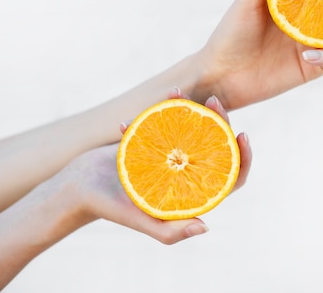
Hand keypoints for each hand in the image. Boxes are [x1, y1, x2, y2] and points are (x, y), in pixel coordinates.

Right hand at [58, 94, 251, 244]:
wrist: (79, 186)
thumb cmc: (109, 208)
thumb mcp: (141, 220)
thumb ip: (170, 231)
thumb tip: (206, 227)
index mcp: (193, 193)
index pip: (231, 177)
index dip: (243, 158)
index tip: (242, 134)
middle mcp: (188, 172)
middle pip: (217, 146)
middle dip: (222, 121)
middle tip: (213, 100)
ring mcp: (172, 154)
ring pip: (196, 129)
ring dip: (196, 108)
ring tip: (185, 92)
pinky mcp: (157, 138)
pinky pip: (172, 119)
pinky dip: (171, 106)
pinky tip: (168, 94)